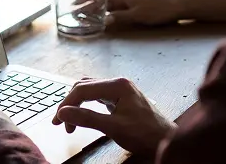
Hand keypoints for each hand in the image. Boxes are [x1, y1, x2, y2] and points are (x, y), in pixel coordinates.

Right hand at [52, 78, 174, 155]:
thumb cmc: (146, 134)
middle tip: (61, 122)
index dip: (67, 104)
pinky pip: (98, 97)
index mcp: (118, 85)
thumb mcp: (113, 127)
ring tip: (69, 121)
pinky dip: (87, 105)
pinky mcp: (121, 99)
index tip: (59, 120)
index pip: (83, 89)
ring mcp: (120, 90)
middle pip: (84, 87)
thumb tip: (63, 113)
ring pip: (90, 91)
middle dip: (70, 104)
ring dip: (77, 104)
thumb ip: (87, 118)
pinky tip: (83, 115)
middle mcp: (118, 83)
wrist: (166, 141)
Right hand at [76, 0, 184, 26]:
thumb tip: (104, 21)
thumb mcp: (138, 16)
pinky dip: (107, 11)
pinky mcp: (136, 4)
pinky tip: (106, 17)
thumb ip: (120, 18)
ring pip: (109, 3)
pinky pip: (117, 6)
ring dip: (97, 9)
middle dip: (87, 5)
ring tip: (87, 17)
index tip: (73, 4)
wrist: (178, 6)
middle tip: (76, 14)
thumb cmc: (158, 10)